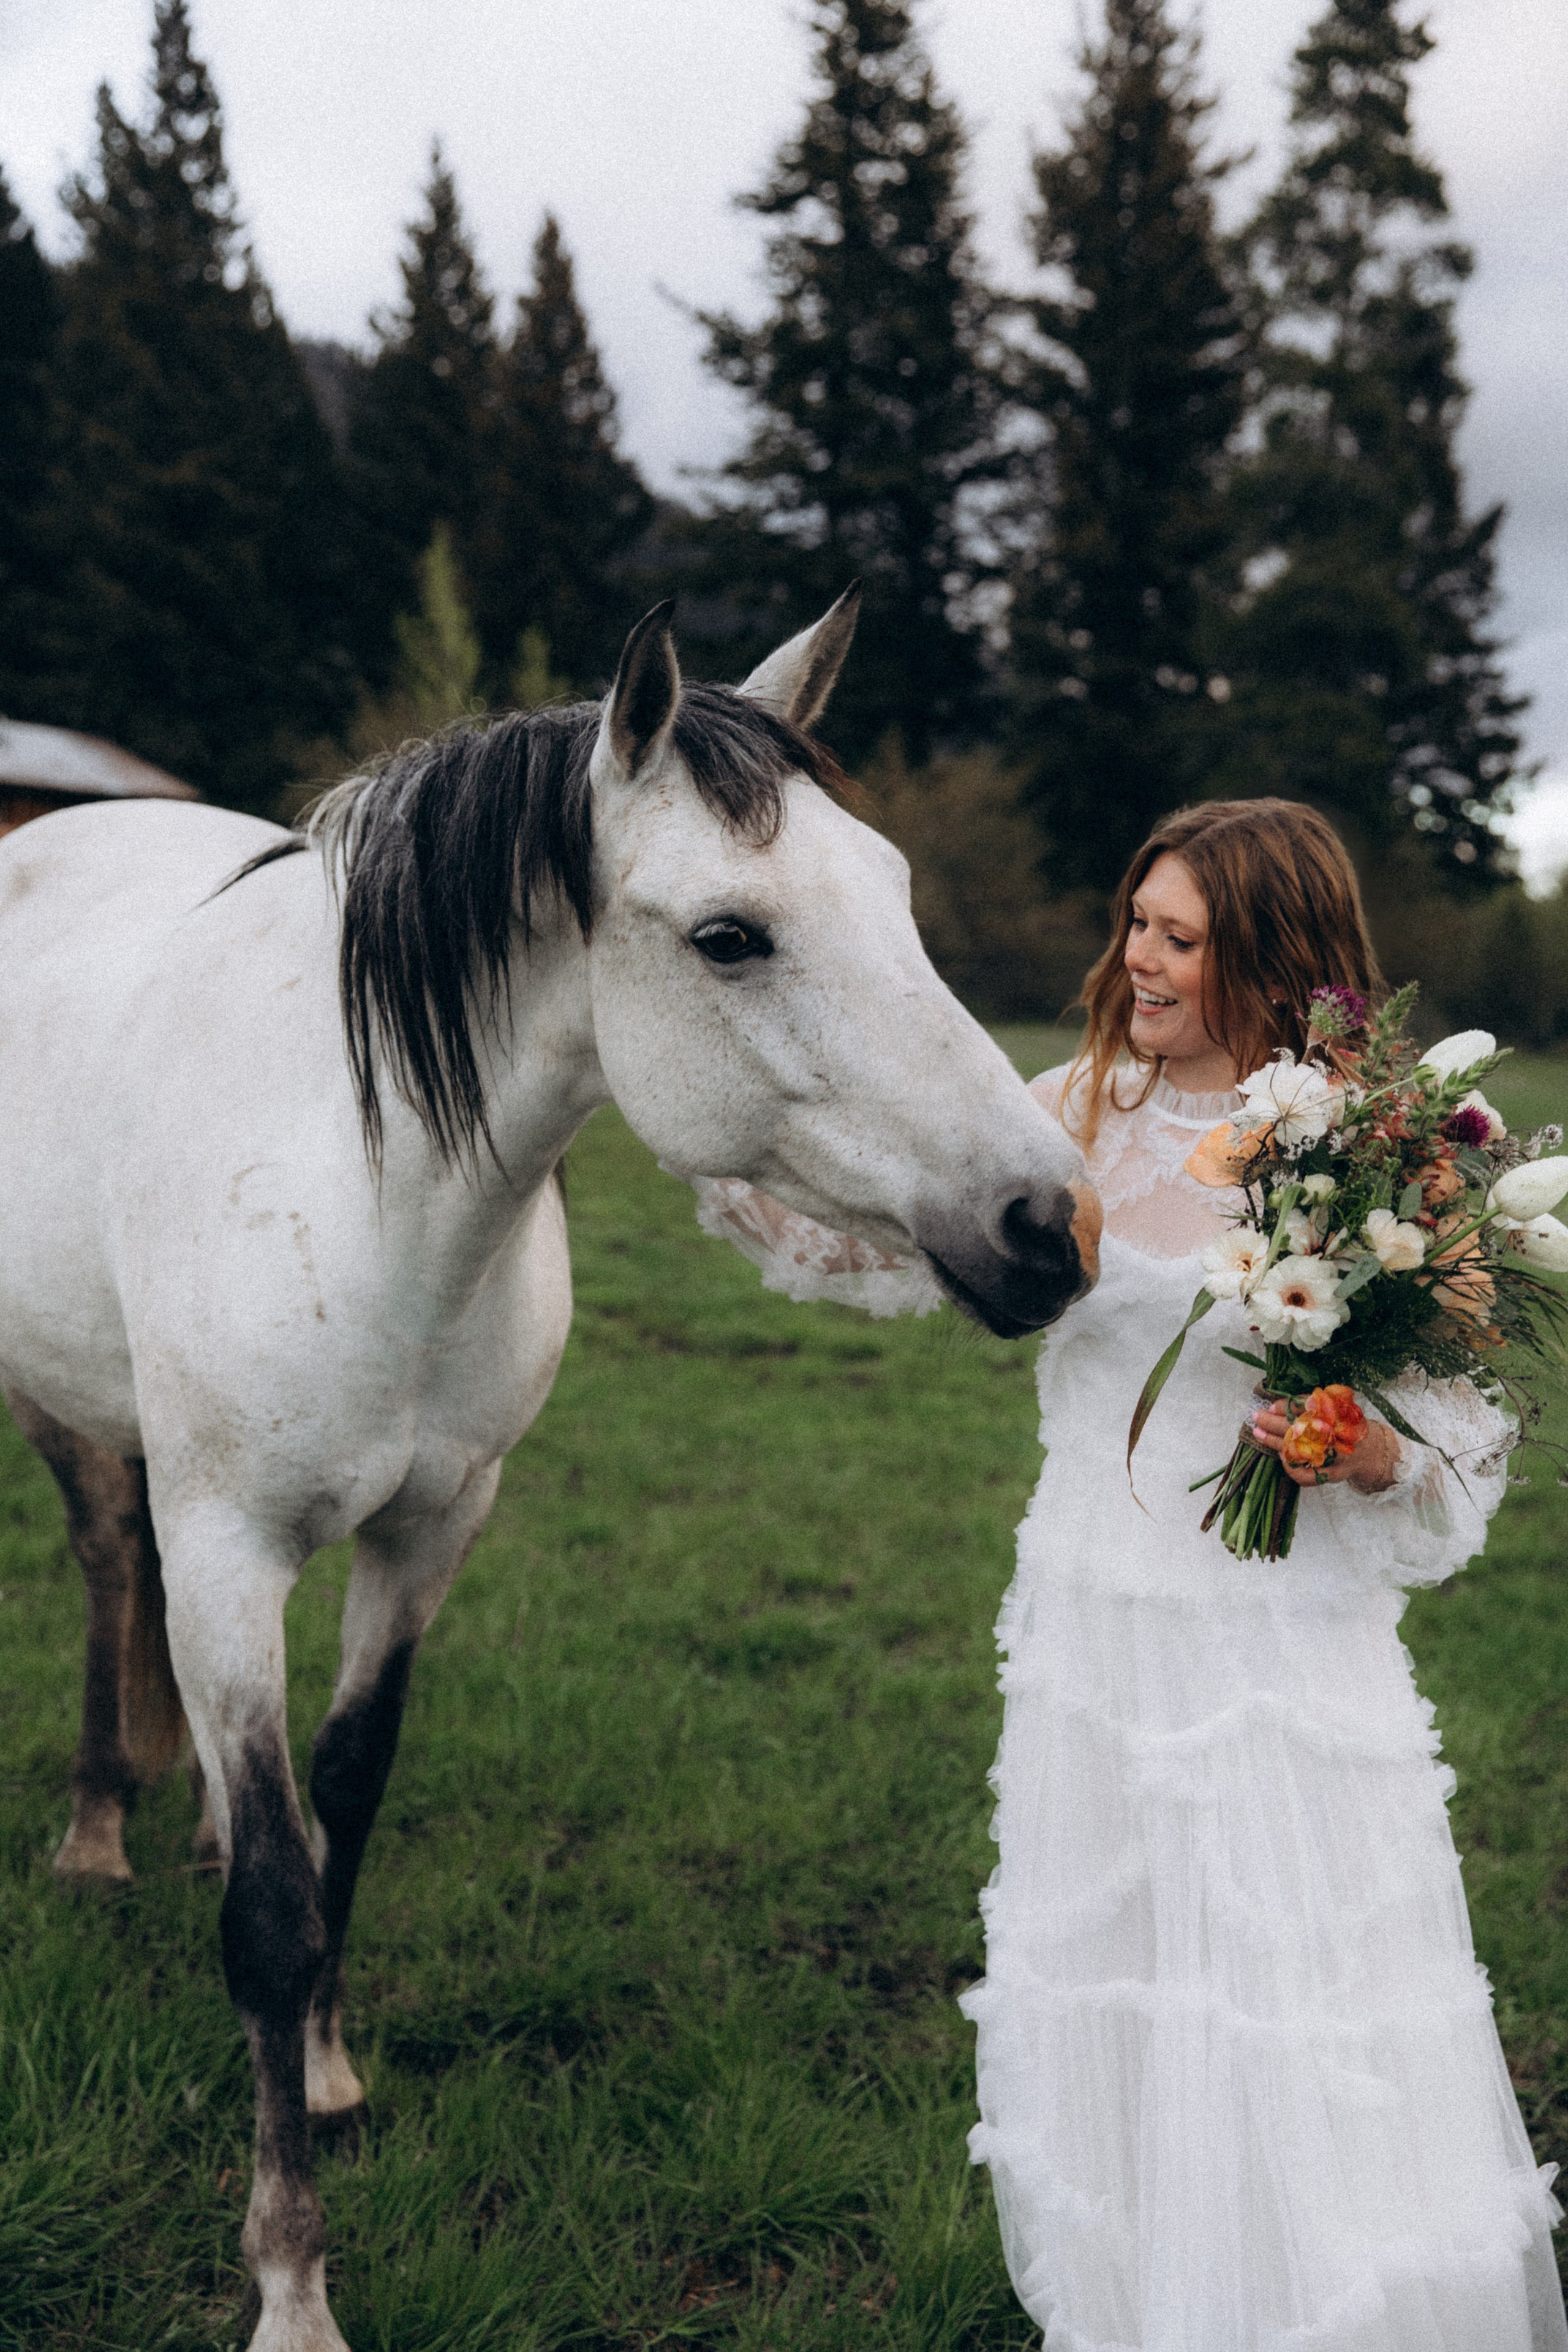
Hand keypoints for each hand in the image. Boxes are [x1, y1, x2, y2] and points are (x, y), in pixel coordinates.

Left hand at [1250, 1407, 1399, 1493]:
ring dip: (1274, 1442)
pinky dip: (1290, 1467)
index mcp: (1338, 1416)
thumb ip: (1307, 1405)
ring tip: (1258, 1433)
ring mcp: (1334, 1457)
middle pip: (1299, 1429)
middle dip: (1273, 1423)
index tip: (1270, 1406)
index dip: (1286, 1407)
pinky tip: (1280, 1456)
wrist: (1369, 1451)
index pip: (1308, 1408)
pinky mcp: (1331, 1474)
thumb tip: (1274, 1407)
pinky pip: (1305, 1476)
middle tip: (1256, 1416)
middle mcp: (1337, 1436)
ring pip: (1299, 1452)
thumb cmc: (1343, 1427)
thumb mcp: (1332, 1409)